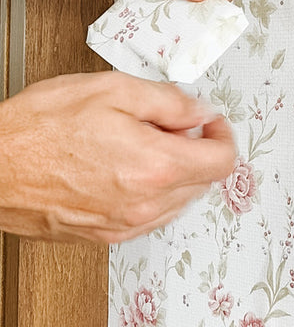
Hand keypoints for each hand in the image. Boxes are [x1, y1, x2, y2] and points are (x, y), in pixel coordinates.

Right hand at [0, 73, 235, 243]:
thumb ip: (167, 101)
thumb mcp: (111, 90)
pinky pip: (150, 216)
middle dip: (195, 150)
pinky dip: (150, 193)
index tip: (210, 124)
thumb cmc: (38, 129)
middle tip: (167, 126)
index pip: (221, 161)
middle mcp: (146, 204)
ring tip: (138, 145)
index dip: (221, 135)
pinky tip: (123, 168)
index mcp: (155, 165)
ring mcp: (126, 225)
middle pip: (203, 182)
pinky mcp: (106, 236)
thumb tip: (199, 112)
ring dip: (173, 173)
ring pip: (178, 201)